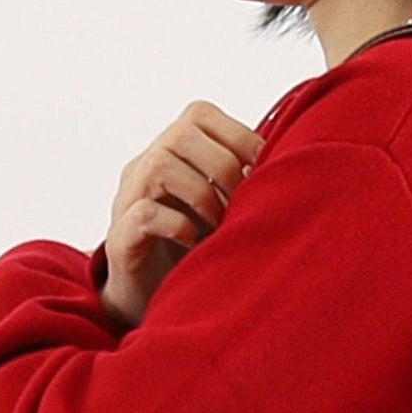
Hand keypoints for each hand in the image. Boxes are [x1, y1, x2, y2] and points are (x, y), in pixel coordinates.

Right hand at [99, 100, 265, 328]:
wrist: (151, 297)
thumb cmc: (193, 249)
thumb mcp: (223, 209)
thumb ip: (243, 185)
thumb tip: (289, 169)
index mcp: (172, 153)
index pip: (200, 114)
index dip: (239, 135)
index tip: (265, 168)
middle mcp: (146, 167)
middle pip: (181, 134)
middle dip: (224, 168)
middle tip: (242, 203)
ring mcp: (129, 199)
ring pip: (160, 167)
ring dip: (202, 196)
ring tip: (219, 225)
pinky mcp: (122, 237)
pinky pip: (145, 214)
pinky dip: (178, 225)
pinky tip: (195, 242)